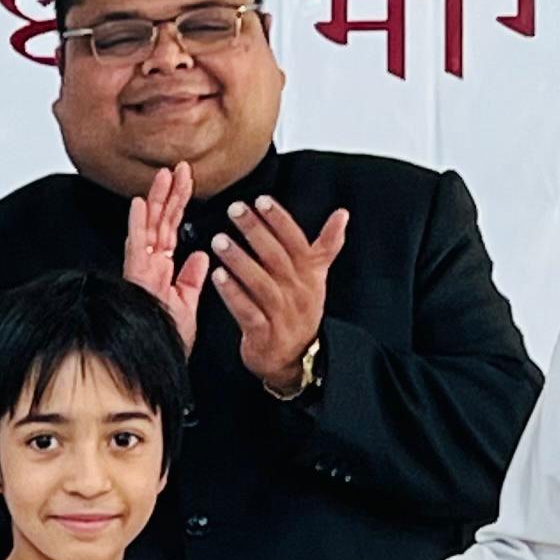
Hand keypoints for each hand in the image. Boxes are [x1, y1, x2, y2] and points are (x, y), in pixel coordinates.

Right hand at [121, 164, 209, 351]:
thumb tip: (200, 256)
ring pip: (150, 227)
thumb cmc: (168, 340)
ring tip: (165, 174)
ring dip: (156, 199)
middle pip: (161, 221)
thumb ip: (192, 279)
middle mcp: (150, 266)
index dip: (180, 203)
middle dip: (170, 193)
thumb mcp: (188, 305)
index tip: (187, 180)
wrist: (161, 361)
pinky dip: (138, 225)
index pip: (172, 228)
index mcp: (163, 270)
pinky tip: (141, 203)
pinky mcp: (136, 277)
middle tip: (179, 167)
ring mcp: (142, 270)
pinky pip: (137, 247)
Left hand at [211, 195, 349, 389]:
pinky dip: (233, 294)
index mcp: (310, 276)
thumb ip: (327, 245)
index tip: (262, 200)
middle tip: (235, 210)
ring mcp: (282, 314)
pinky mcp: (264, 334)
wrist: (297, 359)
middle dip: (256, 231)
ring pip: (261, 283)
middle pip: (277, 257)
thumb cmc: (300, 311)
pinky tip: (217, 277)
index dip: (280, 220)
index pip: (297, 242)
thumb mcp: (318, 278)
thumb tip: (342, 214)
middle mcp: (298, 292)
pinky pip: (247, 311)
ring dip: (239, 260)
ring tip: (220, 240)